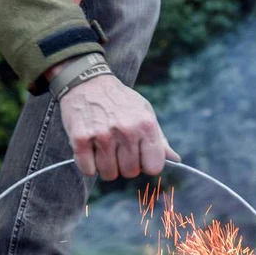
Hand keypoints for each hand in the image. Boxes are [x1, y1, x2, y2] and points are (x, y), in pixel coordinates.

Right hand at [57, 74, 180, 179]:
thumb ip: (159, 139)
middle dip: (124, 165)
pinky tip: (90, 149)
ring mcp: (103, 135)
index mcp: (146, 125)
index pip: (154, 167)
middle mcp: (126, 130)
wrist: (87, 81)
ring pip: (109, 174)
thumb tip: (175, 159)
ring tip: (103, 148)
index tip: (138, 157)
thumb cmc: (120, 101)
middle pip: (131, 172)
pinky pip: (88, 170)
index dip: (145, 165)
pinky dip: (87, 165)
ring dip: (105, 166)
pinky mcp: (80, 139)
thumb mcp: (145, 112)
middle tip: (117, 148)